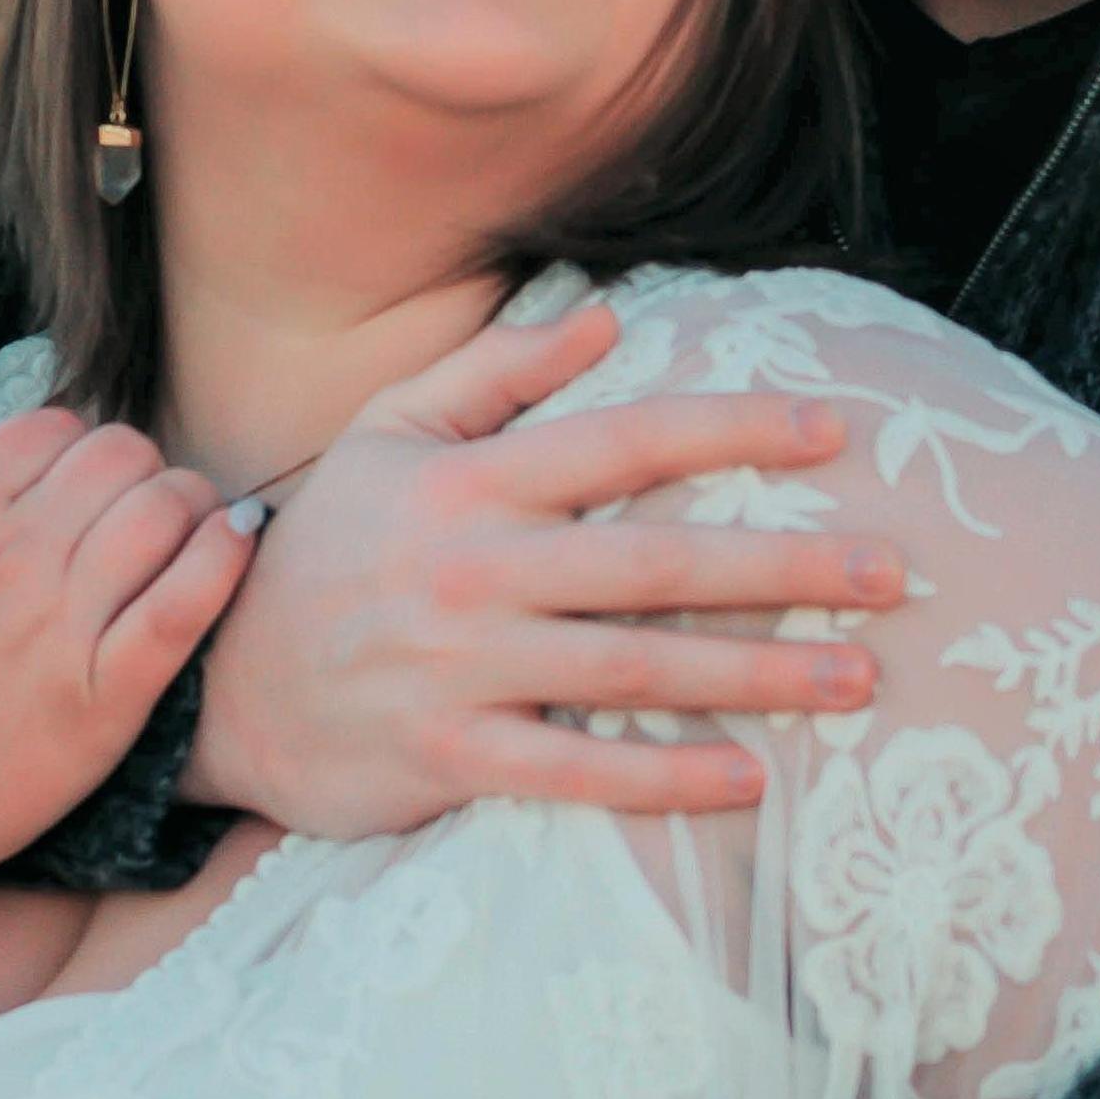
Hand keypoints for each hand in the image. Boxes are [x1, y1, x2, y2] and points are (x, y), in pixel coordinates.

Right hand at [0, 404, 251, 940]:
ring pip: (167, 509)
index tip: (71, 484)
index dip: (70, 446)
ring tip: (183, 527)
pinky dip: (224, 556)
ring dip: (186, 503)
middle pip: (123, 454)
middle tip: (127, 507)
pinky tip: (233, 539)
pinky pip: (190, 600)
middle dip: (133, 468)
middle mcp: (10, 557)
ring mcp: (61, 628)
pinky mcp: (106, 698)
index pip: (55, 426)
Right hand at [182, 298, 912, 840]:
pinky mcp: (448, 758)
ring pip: (634, 667)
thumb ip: (499, 372)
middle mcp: (474, 569)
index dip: (733, 431)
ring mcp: (461, 667)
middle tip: (889, 572)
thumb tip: (610, 317)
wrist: (210, 679)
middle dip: (784, 567)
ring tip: (855, 677)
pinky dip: (663, 777)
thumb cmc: (325, 545)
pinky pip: (575, 769)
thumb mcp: (388, 432)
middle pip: (655, 561)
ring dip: (756, 674)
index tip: (834, 431)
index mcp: (470, 480)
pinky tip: (749, 781)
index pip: (626, 440)